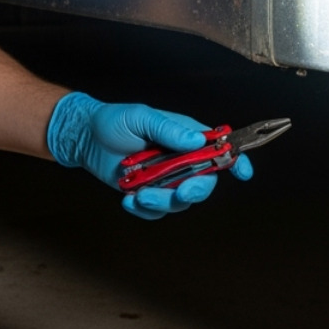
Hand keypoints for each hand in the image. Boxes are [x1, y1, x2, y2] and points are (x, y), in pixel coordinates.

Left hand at [46, 92, 252, 219]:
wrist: (86, 138)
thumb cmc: (115, 121)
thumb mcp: (142, 117)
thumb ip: (168, 130)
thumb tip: (196, 141)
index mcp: (186, 138)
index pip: (219, 149)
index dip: (235, 161)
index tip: (243, 172)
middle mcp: (181, 161)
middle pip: (205, 182)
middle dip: (196, 189)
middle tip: (182, 190)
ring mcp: (165, 180)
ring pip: (180, 201)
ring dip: (162, 201)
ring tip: (139, 193)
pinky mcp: (148, 194)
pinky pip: (156, 211)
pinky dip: (144, 209)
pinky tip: (128, 198)